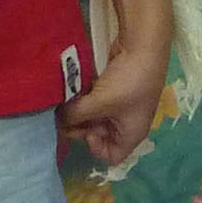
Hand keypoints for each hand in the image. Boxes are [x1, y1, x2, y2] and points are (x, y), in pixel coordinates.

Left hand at [59, 37, 167, 165]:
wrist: (143, 46)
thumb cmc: (130, 81)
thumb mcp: (100, 102)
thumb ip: (75, 115)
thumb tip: (58, 117)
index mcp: (131, 133)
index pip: (111, 156)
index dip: (95, 147)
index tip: (88, 129)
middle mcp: (125, 124)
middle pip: (97, 136)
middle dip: (80, 127)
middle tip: (65, 113)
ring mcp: (118, 107)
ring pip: (92, 118)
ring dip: (79, 112)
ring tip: (66, 101)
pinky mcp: (111, 91)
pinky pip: (93, 103)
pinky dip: (82, 100)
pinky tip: (73, 92)